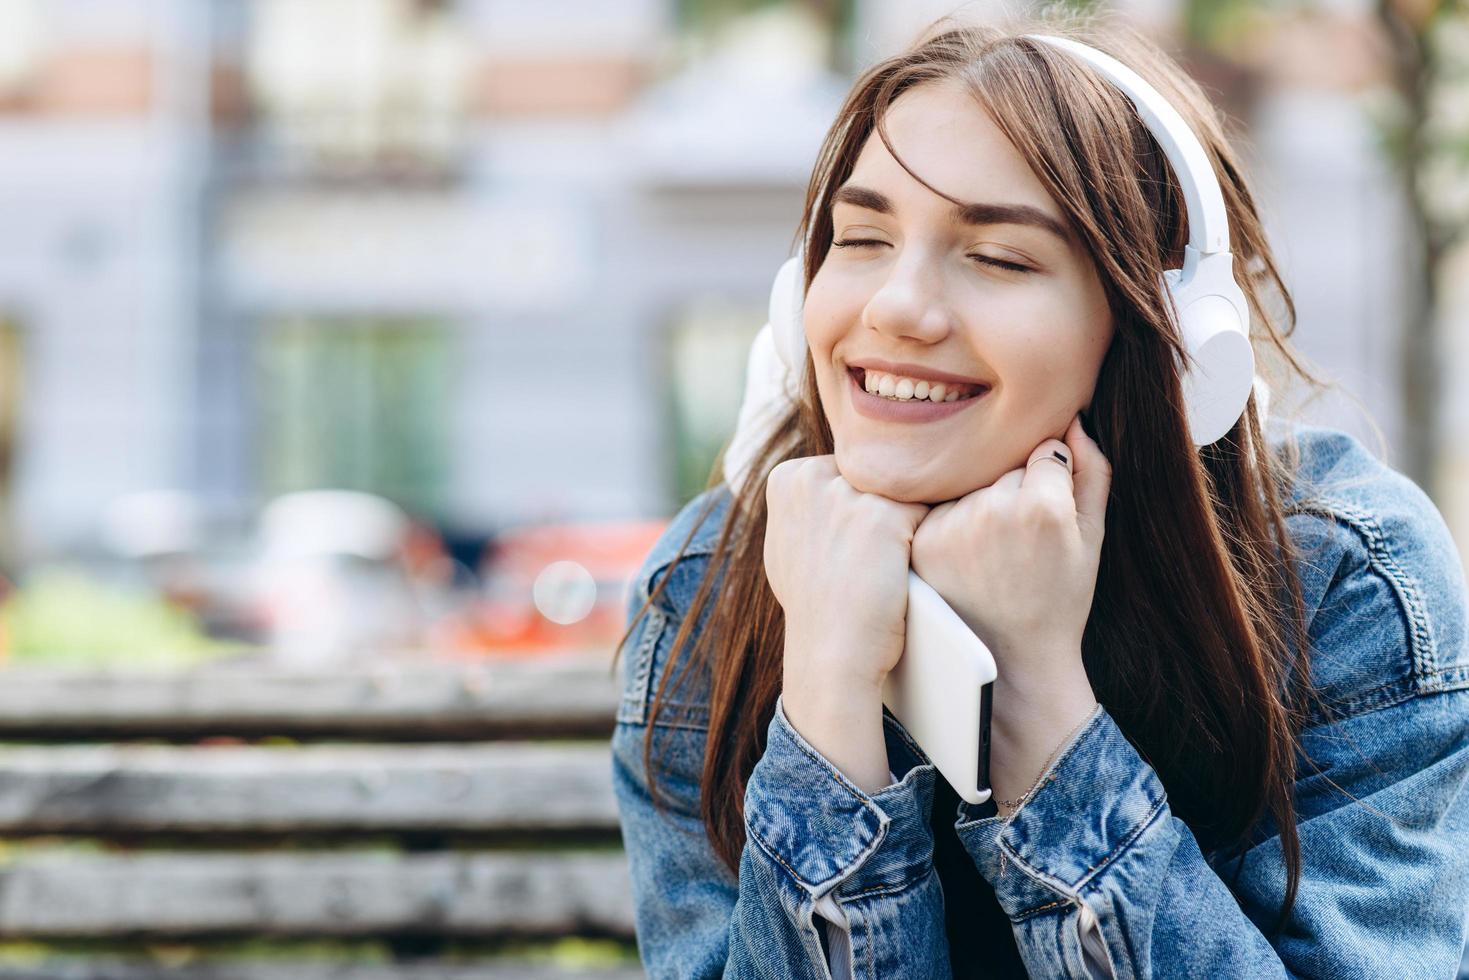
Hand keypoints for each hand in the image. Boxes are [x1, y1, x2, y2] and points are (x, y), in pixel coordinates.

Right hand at [764, 455, 929, 690]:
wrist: (832, 653)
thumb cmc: (815, 606)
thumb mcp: (788, 543)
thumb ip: (805, 503)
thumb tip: (820, 476)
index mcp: (787, 478)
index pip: (848, 468)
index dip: (859, 506)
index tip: (849, 546)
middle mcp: (812, 477)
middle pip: (876, 472)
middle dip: (884, 504)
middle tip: (873, 555)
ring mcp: (848, 495)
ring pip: (904, 487)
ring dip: (910, 518)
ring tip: (894, 561)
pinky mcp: (885, 517)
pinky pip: (928, 508)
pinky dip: (928, 535)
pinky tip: (913, 563)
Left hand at [911, 412, 1108, 704]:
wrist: (1012, 659)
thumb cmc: (1060, 598)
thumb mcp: (1091, 537)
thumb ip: (1093, 471)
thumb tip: (1074, 420)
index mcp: (1041, 506)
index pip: (1044, 451)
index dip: (1049, 483)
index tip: (1045, 521)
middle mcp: (992, 509)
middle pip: (1003, 464)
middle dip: (1012, 489)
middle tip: (1017, 543)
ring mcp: (950, 524)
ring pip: (970, 482)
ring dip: (978, 502)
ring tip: (991, 554)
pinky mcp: (920, 540)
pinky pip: (939, 505)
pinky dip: (950, 521)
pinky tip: (965, 558)